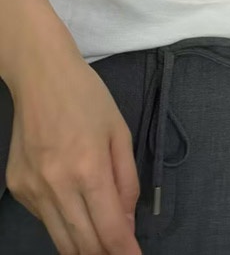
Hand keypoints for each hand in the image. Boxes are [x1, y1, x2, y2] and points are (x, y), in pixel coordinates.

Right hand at [6, 52, 141, 254]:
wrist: (41, 78)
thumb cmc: (88, 98)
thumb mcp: (119, 133)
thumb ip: (126, 181)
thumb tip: (126, 224)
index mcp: (88, 169)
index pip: (108, 231)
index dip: (125, 253)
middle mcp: (57, 186)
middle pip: (83, 245)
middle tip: (120, 252)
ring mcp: (32, 190)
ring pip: (60, 240)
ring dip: (84, 248)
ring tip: (102, 243)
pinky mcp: (17, 189)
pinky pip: (45, 220)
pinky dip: (64, 224)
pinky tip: (76, 209)